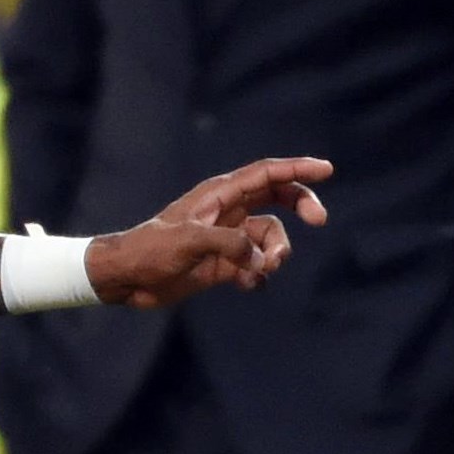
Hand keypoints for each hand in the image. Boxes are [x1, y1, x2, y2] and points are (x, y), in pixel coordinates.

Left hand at [87, 155, 331, 308]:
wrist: (127, 278)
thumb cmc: (150, 250)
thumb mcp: (189, 241)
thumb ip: (228, 244)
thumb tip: (260, 258)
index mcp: (219, 194)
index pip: (266, 174)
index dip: (297, 169)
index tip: (326, 170)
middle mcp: (227, 211)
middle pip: (277, 198)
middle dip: (300, 206)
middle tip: (319, 220)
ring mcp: (227, 238)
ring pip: (269, 238)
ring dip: (275, 254)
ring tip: (263, 270)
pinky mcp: (223, 264)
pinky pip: (256, 265)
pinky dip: (259, 275)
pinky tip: (247, 284)